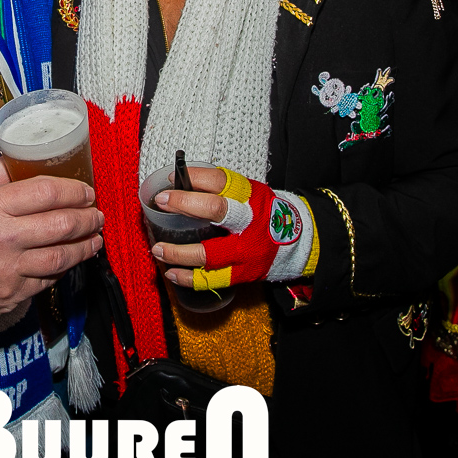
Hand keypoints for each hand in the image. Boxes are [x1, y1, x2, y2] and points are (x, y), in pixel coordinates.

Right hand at [0, 157, 104, 322]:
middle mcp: (3, 239)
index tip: (86, 192)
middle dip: (88, 218)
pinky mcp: (12, 295)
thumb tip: (23, 156)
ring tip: (95, 238)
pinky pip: (48, 280)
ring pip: (62, 257)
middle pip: (61, 225)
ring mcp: (9, 271)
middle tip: (97, 214)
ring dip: (85, 246)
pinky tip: (70, 258)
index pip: (46, 193)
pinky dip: (64, 268)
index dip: (74, 190)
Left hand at [150, 168, 316, 289]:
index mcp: (251, 197)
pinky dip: (188, 278)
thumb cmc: (264, 214)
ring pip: (209, 254)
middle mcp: (250, 222)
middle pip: (216, 210)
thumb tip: (180, 183)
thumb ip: (221, 191)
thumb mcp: (250, 194)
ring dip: (179, 252)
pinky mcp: (243, 274)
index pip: (221, 181)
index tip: (171, 177)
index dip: (195, 177)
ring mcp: (247, 251)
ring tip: (158, 248)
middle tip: (162, 201)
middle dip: (185, 204)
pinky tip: (172, 273)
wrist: (298, 242)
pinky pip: (211, 280)